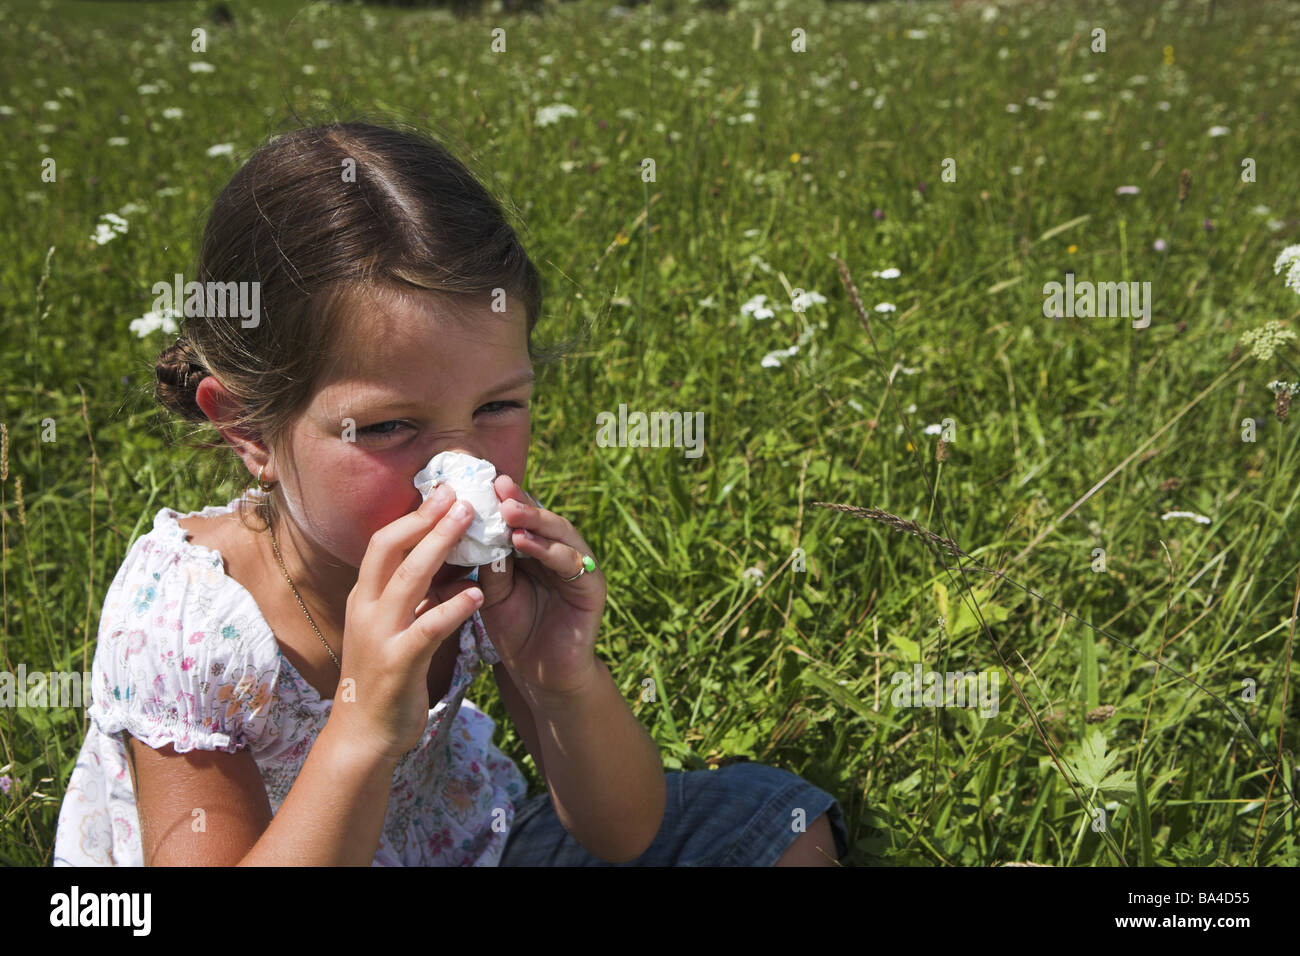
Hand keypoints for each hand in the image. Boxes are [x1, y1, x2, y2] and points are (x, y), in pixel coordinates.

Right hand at [332, 485, 483, 761]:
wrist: (363, 735)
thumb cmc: (385, 678)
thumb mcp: (397, 629)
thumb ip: (419, 599)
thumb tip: (453, 569)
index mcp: (365, 597)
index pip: (384, 542)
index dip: (413, 515)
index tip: (442, 491)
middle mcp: (366, 609)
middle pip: (390, 548)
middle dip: (424, 518)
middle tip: (458, 493)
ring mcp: (379, 635)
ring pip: (408, 579)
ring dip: (440, 546)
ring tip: (470, 522)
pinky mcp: (397, 663)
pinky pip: (427, 627)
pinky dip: (452, 607)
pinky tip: (478, 593)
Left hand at [473, 475, 606, 702]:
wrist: (541, 676)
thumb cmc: (516, 631)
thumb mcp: (493, 593)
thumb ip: (489, 563)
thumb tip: (469, 527)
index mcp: (535, 550)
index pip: (520, 518)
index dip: (502, 500)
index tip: (478, 482)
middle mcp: (560, 552)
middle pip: (542, 519)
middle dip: (519, 502)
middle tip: (498, 486)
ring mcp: (579, 568)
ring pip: (561, 534)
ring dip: (535, 521)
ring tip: (508, 511)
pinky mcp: (592, 587)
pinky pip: (572, 563)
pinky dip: (549, 550)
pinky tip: (525, 543)